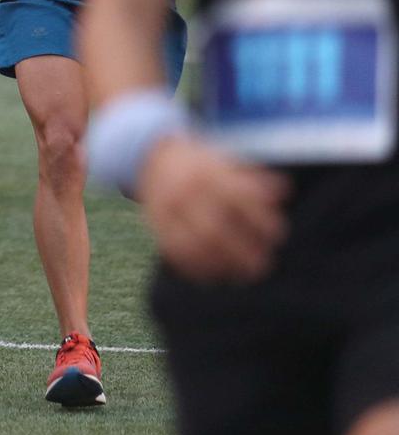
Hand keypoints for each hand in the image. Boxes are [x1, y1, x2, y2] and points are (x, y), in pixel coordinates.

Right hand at [138, 135, 289, 283]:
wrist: (151, 158)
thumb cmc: (202, 165)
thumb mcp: (225, 162)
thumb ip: (254, 178)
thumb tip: (284, 192)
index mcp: (205, 173)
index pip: (237, 200)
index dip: (260, 220)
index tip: (277, 235)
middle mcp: (183, 192)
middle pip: (214, 228)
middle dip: (242, 251)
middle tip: (264, 265)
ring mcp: (166, 210)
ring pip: (193, 244)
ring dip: (222, 264)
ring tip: (244, 276)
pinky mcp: (155, 225)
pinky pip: (175, 252)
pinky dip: (198, 267)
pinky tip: (219, 275)